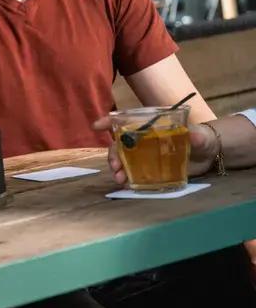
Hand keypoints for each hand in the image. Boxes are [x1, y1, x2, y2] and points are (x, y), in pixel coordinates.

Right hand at [92, 116, 216, 183]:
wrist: (209, 155)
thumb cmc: (201, 138)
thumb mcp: (200, 135)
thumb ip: (196, 136)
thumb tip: (194, 136)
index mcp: (149, 127)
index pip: (124, 122)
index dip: (108, 122)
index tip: (96, 126)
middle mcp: (142, 141)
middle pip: (120, 145)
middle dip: (113, 155)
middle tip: (116, 167)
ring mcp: (145, 156)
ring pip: (124, 161)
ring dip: (118, 169)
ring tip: (120, 179)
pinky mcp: (151, 170)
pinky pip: (134, 174)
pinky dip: (128, 179)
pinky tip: (128, 186)